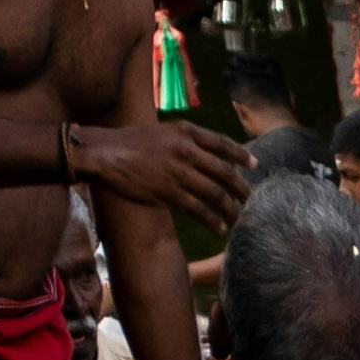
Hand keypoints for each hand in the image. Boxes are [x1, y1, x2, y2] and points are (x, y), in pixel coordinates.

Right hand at [75, 111, 256, 226]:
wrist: (105, 153)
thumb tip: (206, 156)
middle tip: (250, 198)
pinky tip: (219, 228)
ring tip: (238, 217)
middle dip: (241, 188)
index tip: (254, 166)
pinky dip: (212, 220)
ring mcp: (178, 172)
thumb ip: (185, 140)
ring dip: (230, 209)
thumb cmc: (131, 141)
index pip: (222, 144)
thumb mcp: (162, 131)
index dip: (241, 156)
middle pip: (224, 172)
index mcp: (185, 131)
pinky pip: (198, 210)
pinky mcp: (168, 193)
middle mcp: (186, 150)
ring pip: (215, 194)